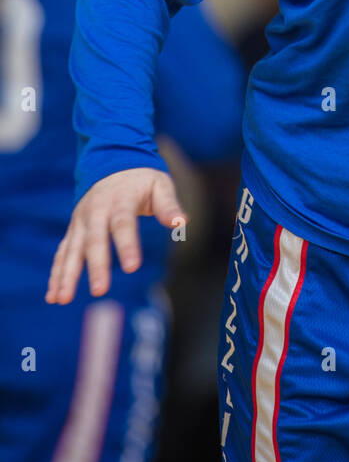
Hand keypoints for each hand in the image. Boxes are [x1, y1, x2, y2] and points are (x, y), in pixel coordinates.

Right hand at [46, 168, 187, 304]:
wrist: (113, 162)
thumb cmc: (142, 180)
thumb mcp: (160, 185)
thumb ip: (169, 205)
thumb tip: (182, 222)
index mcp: (120, 199)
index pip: (123, 224)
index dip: (127, 245)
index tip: (132, 268)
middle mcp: (95, 211)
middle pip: (94, 240)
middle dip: (96, 265)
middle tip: (100, 291)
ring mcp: (81, 221)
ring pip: (72, 249)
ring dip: (67, 274)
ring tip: (63, 299)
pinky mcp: (74, 230)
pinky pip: (63, 253)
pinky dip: (57, 273)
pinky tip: (54, 296)